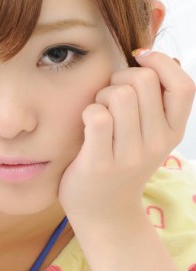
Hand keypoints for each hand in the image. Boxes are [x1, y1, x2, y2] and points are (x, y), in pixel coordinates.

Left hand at [58, 50, 194, 224]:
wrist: (105, 213)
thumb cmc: (122, 162)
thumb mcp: (151, 134)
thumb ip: (157, 101)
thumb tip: (161, 57)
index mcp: (173, 131)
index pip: (184, 86)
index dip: (160, 63)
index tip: (138, 59)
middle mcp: (157, 143)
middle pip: (143, 80)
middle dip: (120, 78)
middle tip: (109, 97)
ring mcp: (130, 155)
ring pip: (120, 94)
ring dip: (101, 96)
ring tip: (99, 113)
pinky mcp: (101, 163)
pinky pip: (97, 117)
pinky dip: (88, 112)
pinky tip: (87, 125)